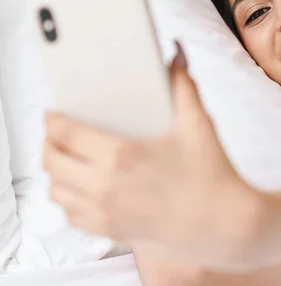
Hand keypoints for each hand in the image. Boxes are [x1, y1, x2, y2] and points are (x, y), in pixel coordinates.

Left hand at [44, 43, 263, 268]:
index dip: (52, 120)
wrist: (225, 223)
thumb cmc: (213, 174)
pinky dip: (69, 200)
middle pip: (52, 162)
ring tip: (68, 159)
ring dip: (56, 173)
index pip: (65, 134)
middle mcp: (106, 187)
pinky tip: (82, 189)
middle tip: (58, 133)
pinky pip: (72, 217)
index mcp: (122, 156)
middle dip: (49, 143)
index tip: (54, 112)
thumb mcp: (198, 124)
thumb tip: (177, 53)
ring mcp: (107, 213)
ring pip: (57, 191)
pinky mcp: (113, 232)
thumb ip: (183, 85)